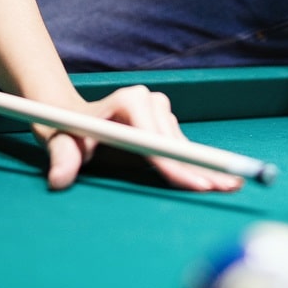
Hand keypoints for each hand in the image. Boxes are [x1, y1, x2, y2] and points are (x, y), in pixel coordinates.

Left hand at [35, 84, 243, 192]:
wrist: (69, 117)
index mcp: (127, 101)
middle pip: (177, 144)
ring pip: (183, 147)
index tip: (198, 185)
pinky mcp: (163, 121)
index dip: (177, 166)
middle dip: (201, 169)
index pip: (156, 143)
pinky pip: (182, 147)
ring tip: (229, 186)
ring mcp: (158, 110)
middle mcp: (148, 100)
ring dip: (203, 169)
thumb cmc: (64, 130)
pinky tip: (218, 178)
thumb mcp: (60, 143)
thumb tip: (58, 179)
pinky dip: (198, 165)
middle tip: (229, 187)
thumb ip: (61, 159)